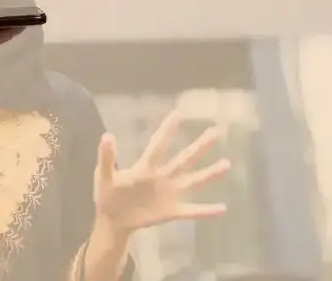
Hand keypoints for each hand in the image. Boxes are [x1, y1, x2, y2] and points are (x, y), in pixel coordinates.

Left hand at [93, 110, 231, 236]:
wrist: (113, 219)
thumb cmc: (108, 194)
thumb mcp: (104, 175)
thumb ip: (106, 157)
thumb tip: (106, 135)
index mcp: (145, 168)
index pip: (159, 145)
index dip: (167, 130)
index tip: (178, 113)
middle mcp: (162, 177)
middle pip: (184, 158)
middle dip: (200, 145)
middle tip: (216, 131)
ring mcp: (169, 194)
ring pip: (193, 181)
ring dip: (210, 174)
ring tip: (227, 163)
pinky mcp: (171, 212)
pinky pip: (192, 211)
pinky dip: (206, 211)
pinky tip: (222, 208)